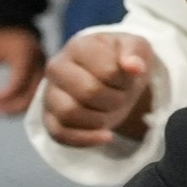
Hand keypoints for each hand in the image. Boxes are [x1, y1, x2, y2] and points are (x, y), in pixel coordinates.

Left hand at [0, 27, 44, 117]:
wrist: (11, 23)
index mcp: (24, 54)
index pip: (19, 81)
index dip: (5, 94)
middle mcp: (39, 62)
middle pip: (33, 92)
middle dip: (14, 106)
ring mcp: (44, 69)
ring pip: (38, 96)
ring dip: (20, 107)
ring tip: (2, 111)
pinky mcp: (44, 74)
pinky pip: (38, 92)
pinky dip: (26, 102)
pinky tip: (11, 106)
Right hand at [40, 31, 159, 147]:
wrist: (112, 77)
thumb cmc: (121, 59)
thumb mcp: (136, 47)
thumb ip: (135, 52)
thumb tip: (135, 67)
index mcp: (78, 47)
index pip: (106, 70)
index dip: (125, 79)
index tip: (130, 76)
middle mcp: (57, 68)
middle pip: (87, 92)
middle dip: (115, 99)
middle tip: (122, 95)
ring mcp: (50, 94)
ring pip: (69, 113)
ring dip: (101, 118)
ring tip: (111, 110)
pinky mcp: (50, 118)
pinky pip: (60, 134)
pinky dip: (86, 139)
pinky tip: (107, 136)